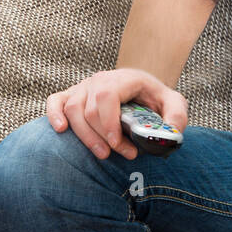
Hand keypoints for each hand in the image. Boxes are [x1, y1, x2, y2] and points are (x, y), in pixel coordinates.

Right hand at [46, 67, 187, 160]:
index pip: (108, 96)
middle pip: (90, 108)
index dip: (108, 122)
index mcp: (125, 78)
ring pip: (73, 110)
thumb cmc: (155, 99)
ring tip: (102, 154)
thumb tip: (171, 133)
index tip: (116, 144)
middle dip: (102, 136)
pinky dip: (54, 115)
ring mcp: (84, 86)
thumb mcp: (174, 104)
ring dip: (85, 136)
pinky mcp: (72, 95)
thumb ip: (177, 116)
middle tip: (120, 154)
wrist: (142, 89)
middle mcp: (101, 79)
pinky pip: (55, 102)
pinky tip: (61, 130)